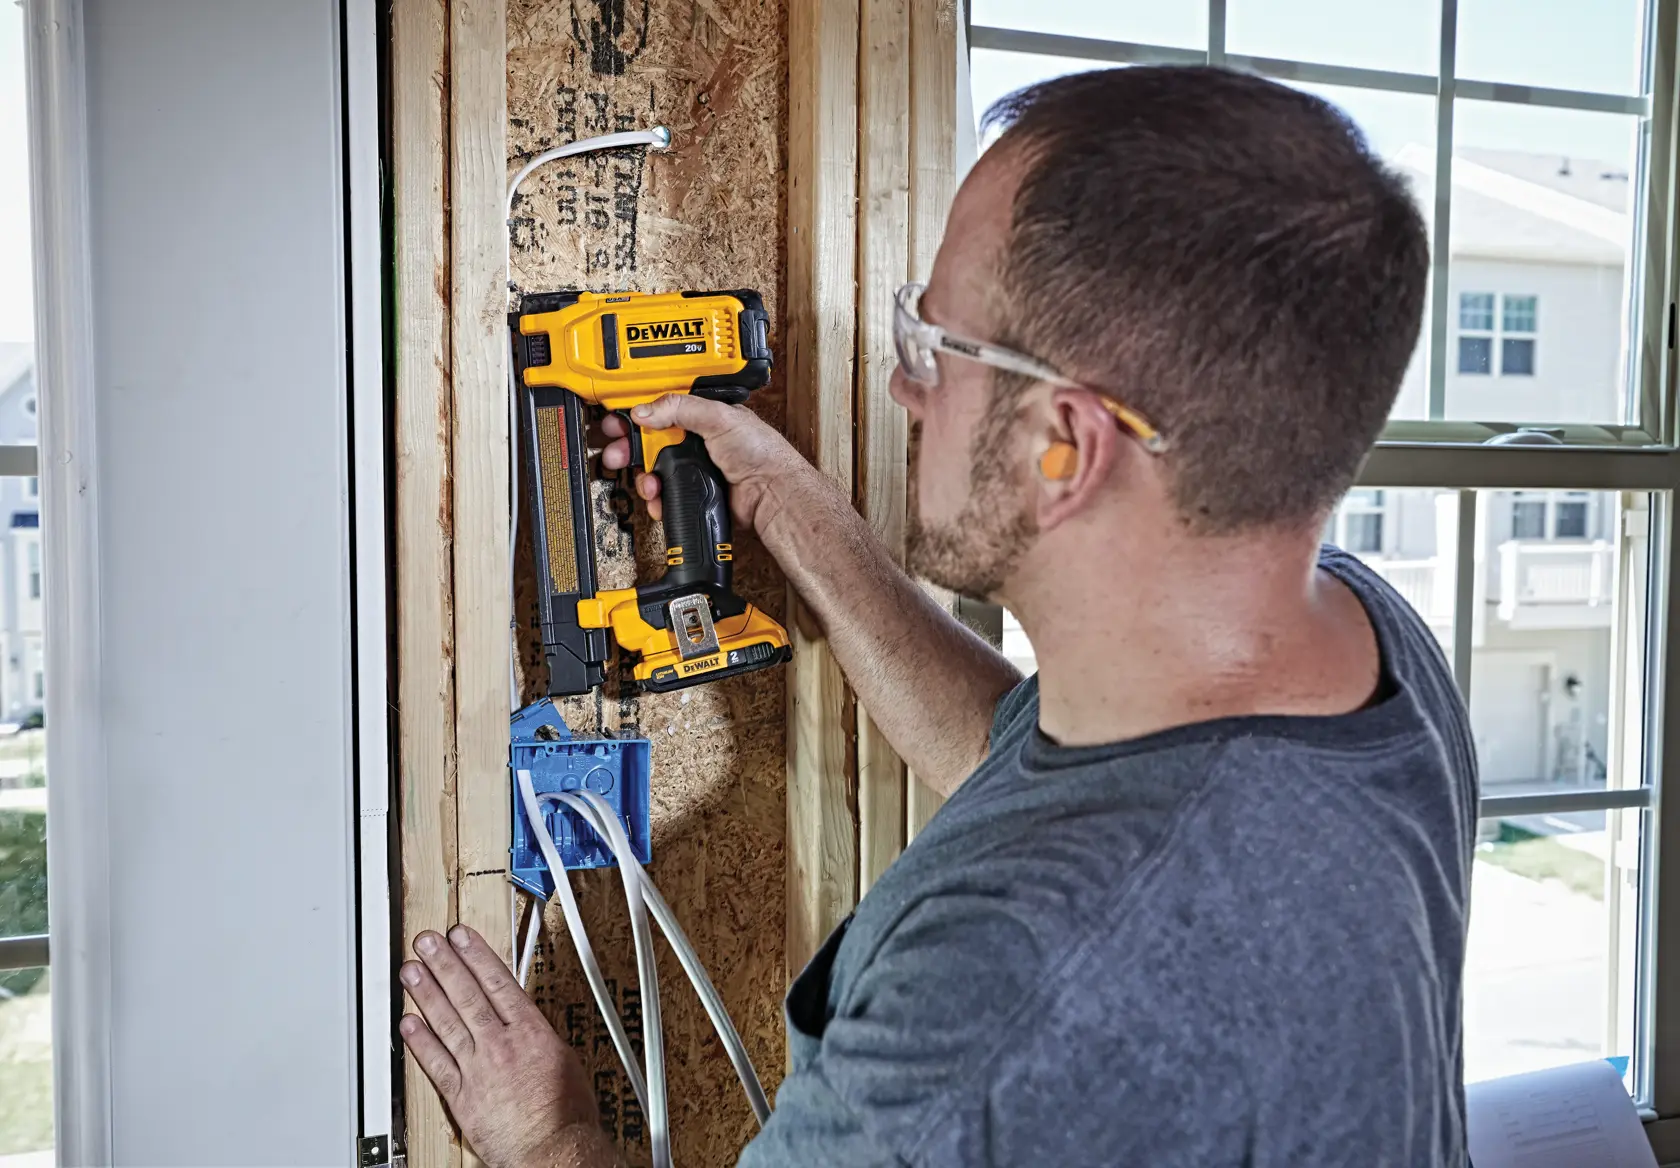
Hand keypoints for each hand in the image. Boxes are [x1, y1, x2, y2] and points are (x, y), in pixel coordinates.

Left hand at [400, 926, 615, 1167]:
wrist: (554, 1151)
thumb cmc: (567, 1114)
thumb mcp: (566, 1061)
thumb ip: (540, 1040)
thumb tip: (531, 1029)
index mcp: (531, 1033)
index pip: (498, 983)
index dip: (476, 956)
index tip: (461, 937)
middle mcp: (501, 1045)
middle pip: (468, 995)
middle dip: (446, 965)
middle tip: (427, 942)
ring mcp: (478, 1069)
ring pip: (448, 1023)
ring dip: (427, 994)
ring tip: (411, 971)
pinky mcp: (462, 1096)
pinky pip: (436, 1064)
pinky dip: (421, 1043)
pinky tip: (408, 1023)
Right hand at [600, 394, 807, 532]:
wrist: (772, 493)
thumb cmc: (760, 451)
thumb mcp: (719, 417)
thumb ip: (680, 408)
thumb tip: (644, 410)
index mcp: (699, 413)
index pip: (658, 407)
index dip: (634, 412)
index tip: (615, 420)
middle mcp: (694, 438)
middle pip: (648, 439)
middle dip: (629, 447)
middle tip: (616, 453)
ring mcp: (692, 465)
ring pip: (652, 468)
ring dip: (643, 476)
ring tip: (647, 482)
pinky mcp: (692, 490)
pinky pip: (664, 492)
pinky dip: (657, 497)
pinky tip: (659, 497)